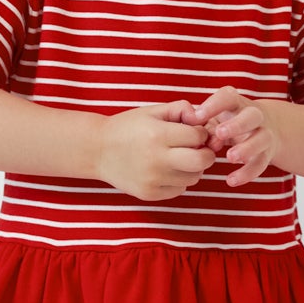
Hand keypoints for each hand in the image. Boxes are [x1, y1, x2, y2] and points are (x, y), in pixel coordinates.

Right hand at [95, 100, 216, 199]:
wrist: (97, 151)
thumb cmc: (128, 127)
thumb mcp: (152, 111)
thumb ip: (180, 108)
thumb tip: (202, 116)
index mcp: (157, 135)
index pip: (198, 137)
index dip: (201, 133)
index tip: (193, 132)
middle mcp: (156, 159)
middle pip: (202, 162)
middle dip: (206, 154)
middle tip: (198, 149)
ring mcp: (153, 180)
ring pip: (194, 178)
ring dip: (192, 168)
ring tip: (178, 158)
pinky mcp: (149, 194)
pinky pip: (180, 190)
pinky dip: (179, 180)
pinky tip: (166, 170)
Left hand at [185, 88, 282, 186]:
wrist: (261, 129)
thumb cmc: (227, 122)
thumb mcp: (214, 119)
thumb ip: (203, 124)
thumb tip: (192, 131)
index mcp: (237, 103)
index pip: (228, 97)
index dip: (214, 105)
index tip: (198, 116)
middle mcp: (255, 115)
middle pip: (251, 116)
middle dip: (237, 124)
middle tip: (220, 133)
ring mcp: (264, 134)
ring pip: (261, 139)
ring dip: (247, 148)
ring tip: (230, 157)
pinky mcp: (267, 154)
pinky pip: (260, 164)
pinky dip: (247, 173)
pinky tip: (231, 180)